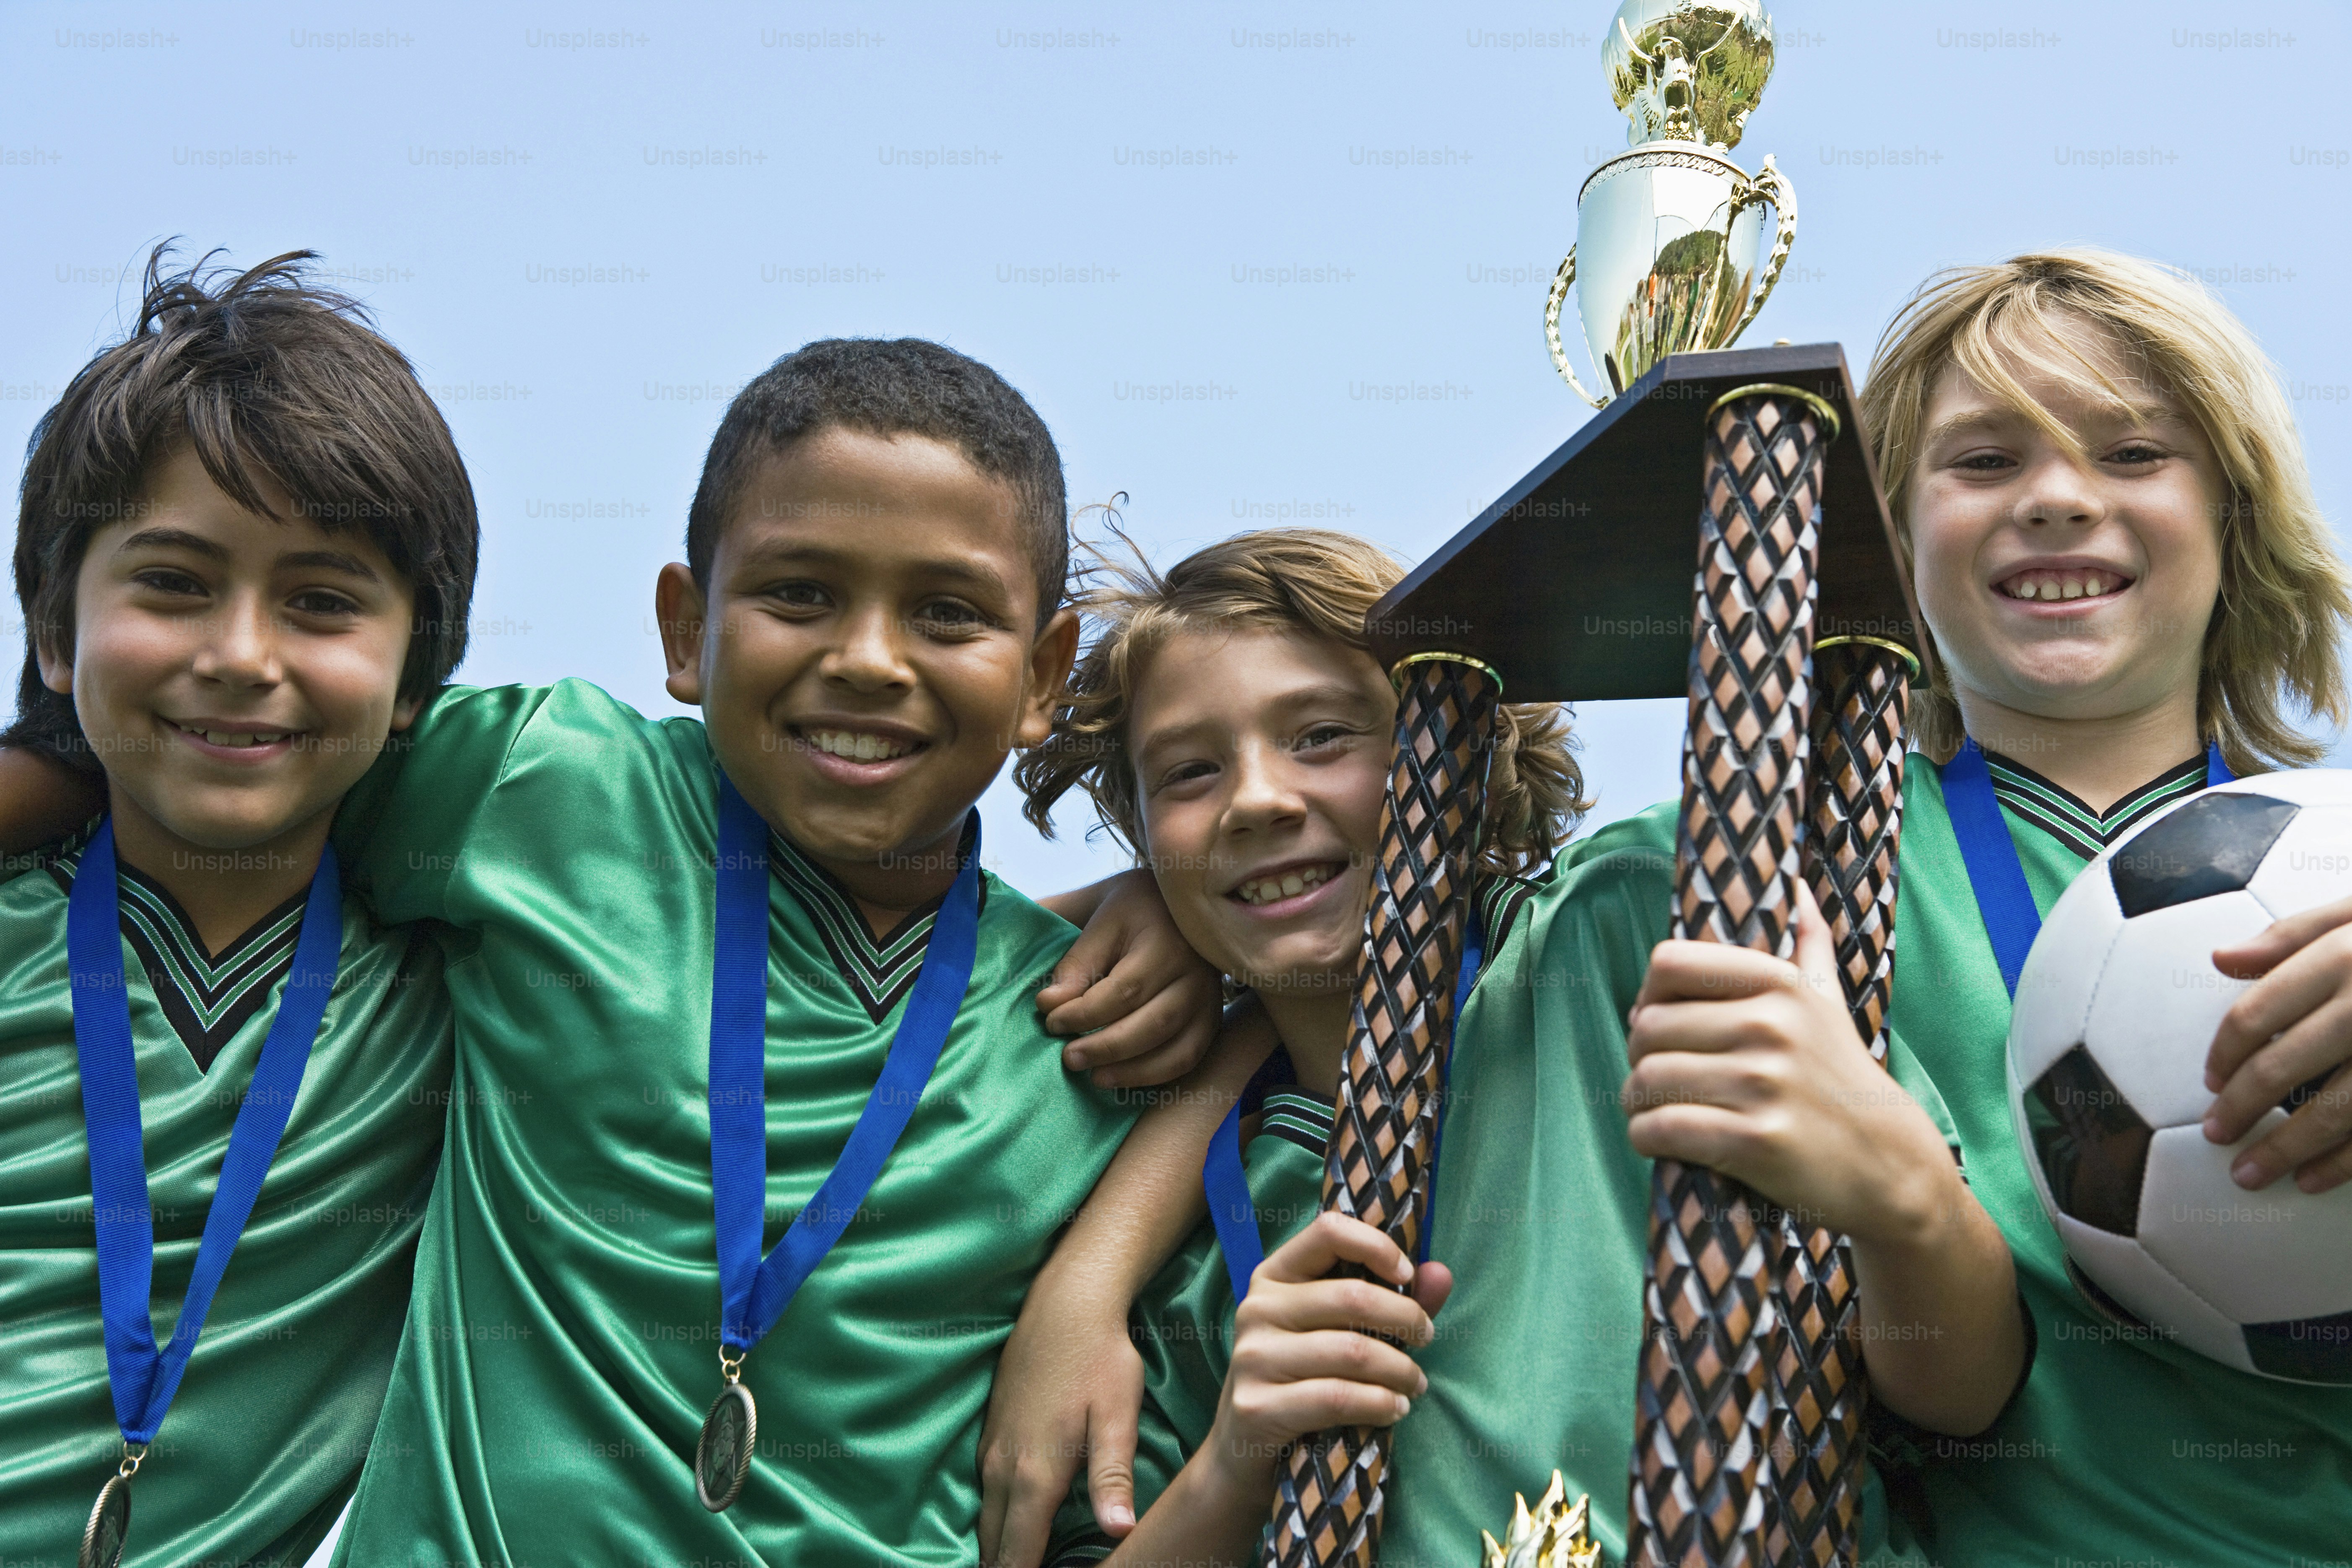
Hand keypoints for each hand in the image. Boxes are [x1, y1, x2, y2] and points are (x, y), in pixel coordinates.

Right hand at [978, 1299, 1145, 1567]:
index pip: (1018, 1551)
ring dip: (995, 1548)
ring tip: (1013, 1566)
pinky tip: (1007, 1529)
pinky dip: (992, 1520)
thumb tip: (1120, 1531)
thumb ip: (1113, 1478)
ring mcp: (990, 1448)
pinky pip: (982, 1493)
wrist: (1064, 1305)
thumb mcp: (1117, 1416)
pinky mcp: (990, 1432)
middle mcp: (1002, 1467)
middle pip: (993, 1543)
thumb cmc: (1100, 1360)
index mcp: (1035, 1473)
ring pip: (984, 1518)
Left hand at [1039, 869, 1221, 1088]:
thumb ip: (1075, 959)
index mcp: (1164, 941)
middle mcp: (1195, 973)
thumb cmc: (1131, 910)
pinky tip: (1122, 1078)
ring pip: (1176, 1049)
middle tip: (1069, 1057)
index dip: (1084, 1014)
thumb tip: (1049, 1003)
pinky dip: (1155, 1076)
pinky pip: (1188, 1058)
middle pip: (1153, 1023)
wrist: (1179, 906)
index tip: (1050, 1019)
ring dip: (1131, 1070)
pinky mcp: (1211, 1019)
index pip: (1124, 990)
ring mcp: (1208, 999)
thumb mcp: (1099, 918)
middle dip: (1106, 1047)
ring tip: (1094, 1076)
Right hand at [1201, 1213, 1450, 1496]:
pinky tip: (1395, 1409)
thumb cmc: (1302, 1377)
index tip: (1408, 1276)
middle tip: (1427, 1338)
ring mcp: (1252, 1357)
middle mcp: (1257, 1308)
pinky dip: (1380, 1404)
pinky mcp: (1257, 1406)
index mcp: (1274, 1275)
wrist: (1245, 1449)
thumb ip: (1390, 1298)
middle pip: (1352, 1296)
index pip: (1329, 1231)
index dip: (1377, 1246)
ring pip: (1352, 1352)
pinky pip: (1337, 1398)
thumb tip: (1441, 1273)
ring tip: (1416, 1384)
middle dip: (1406, 1319)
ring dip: (1401, 1370)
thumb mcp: (1338, 1331)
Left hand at [1622, 881, 1955, 1246]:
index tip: (1659, 1023)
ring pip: (1647, 1079)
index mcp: (1781, 984)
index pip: (1668, 964)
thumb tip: (1795, 883)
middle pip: (1647, 1028)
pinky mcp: (1756, 1141)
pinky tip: (1656, 1138)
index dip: (1648, 997)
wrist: (1887, 1162)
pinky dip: (1645, 1136)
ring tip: (1651, 1108)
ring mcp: (1764, 1084)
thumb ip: (1808, 941)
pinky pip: (1662, 1128)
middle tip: (1653, 1077)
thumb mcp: (1829, 1001)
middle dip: (1637, 1057)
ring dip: (1635, 1101)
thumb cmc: (1841, 1076)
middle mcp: (1772, 1026)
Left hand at [2207, 896, 2351, 1191]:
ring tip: (2250, 1174)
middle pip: (2281, 1068)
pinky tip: (2312, 1179)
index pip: (2255, 1016)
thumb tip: (2223, 958)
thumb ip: (2292, 934)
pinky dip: (2342, 1164)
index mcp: (2342, 959)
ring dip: (2284, 1149)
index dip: (2224, 1054)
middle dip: (2240, 1108)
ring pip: (2331, 1111)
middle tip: (2216, 1134)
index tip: (2211, 1080)